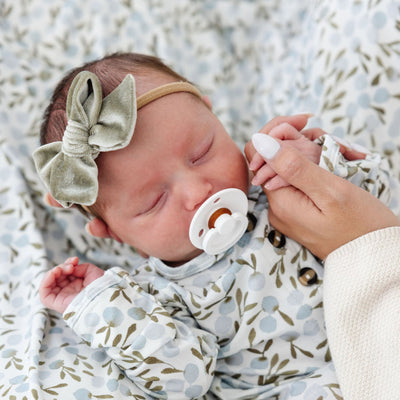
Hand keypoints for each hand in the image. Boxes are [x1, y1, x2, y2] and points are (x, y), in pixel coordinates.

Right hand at [39, 257, 104, 312]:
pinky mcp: (58, 304)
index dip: (68, 264)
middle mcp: (70, 291)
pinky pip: (44, 295)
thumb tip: (70, 268)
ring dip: (53, 272)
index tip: (75, 260)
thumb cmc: (101, 286)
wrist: (104, 297)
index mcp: (79, 285)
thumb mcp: (92, 271)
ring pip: (50, 284)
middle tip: (71, 265)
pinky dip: (45, 282)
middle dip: (63, 267)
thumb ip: (80, 268)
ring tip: (61, 269)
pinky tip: (53, 273)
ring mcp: (63, 297)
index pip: (67, 274)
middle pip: (58, 277)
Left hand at [245, 134, 399, 258]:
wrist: (376, 257)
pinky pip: (299, 181)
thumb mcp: (331, 191)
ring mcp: (288, 210)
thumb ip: (294, 166)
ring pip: (289, 168)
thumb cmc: (361, 226)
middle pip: (274, 159)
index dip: (277, 134)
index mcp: (279, 201)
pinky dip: (315, 167)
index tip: (304, 123)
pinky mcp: (299, 211)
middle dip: (301, 142)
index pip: (259, 154)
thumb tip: (261, 142)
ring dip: (312, 153)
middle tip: (335, 143)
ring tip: (344, 153)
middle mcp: (277, 206)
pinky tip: (337, 165)